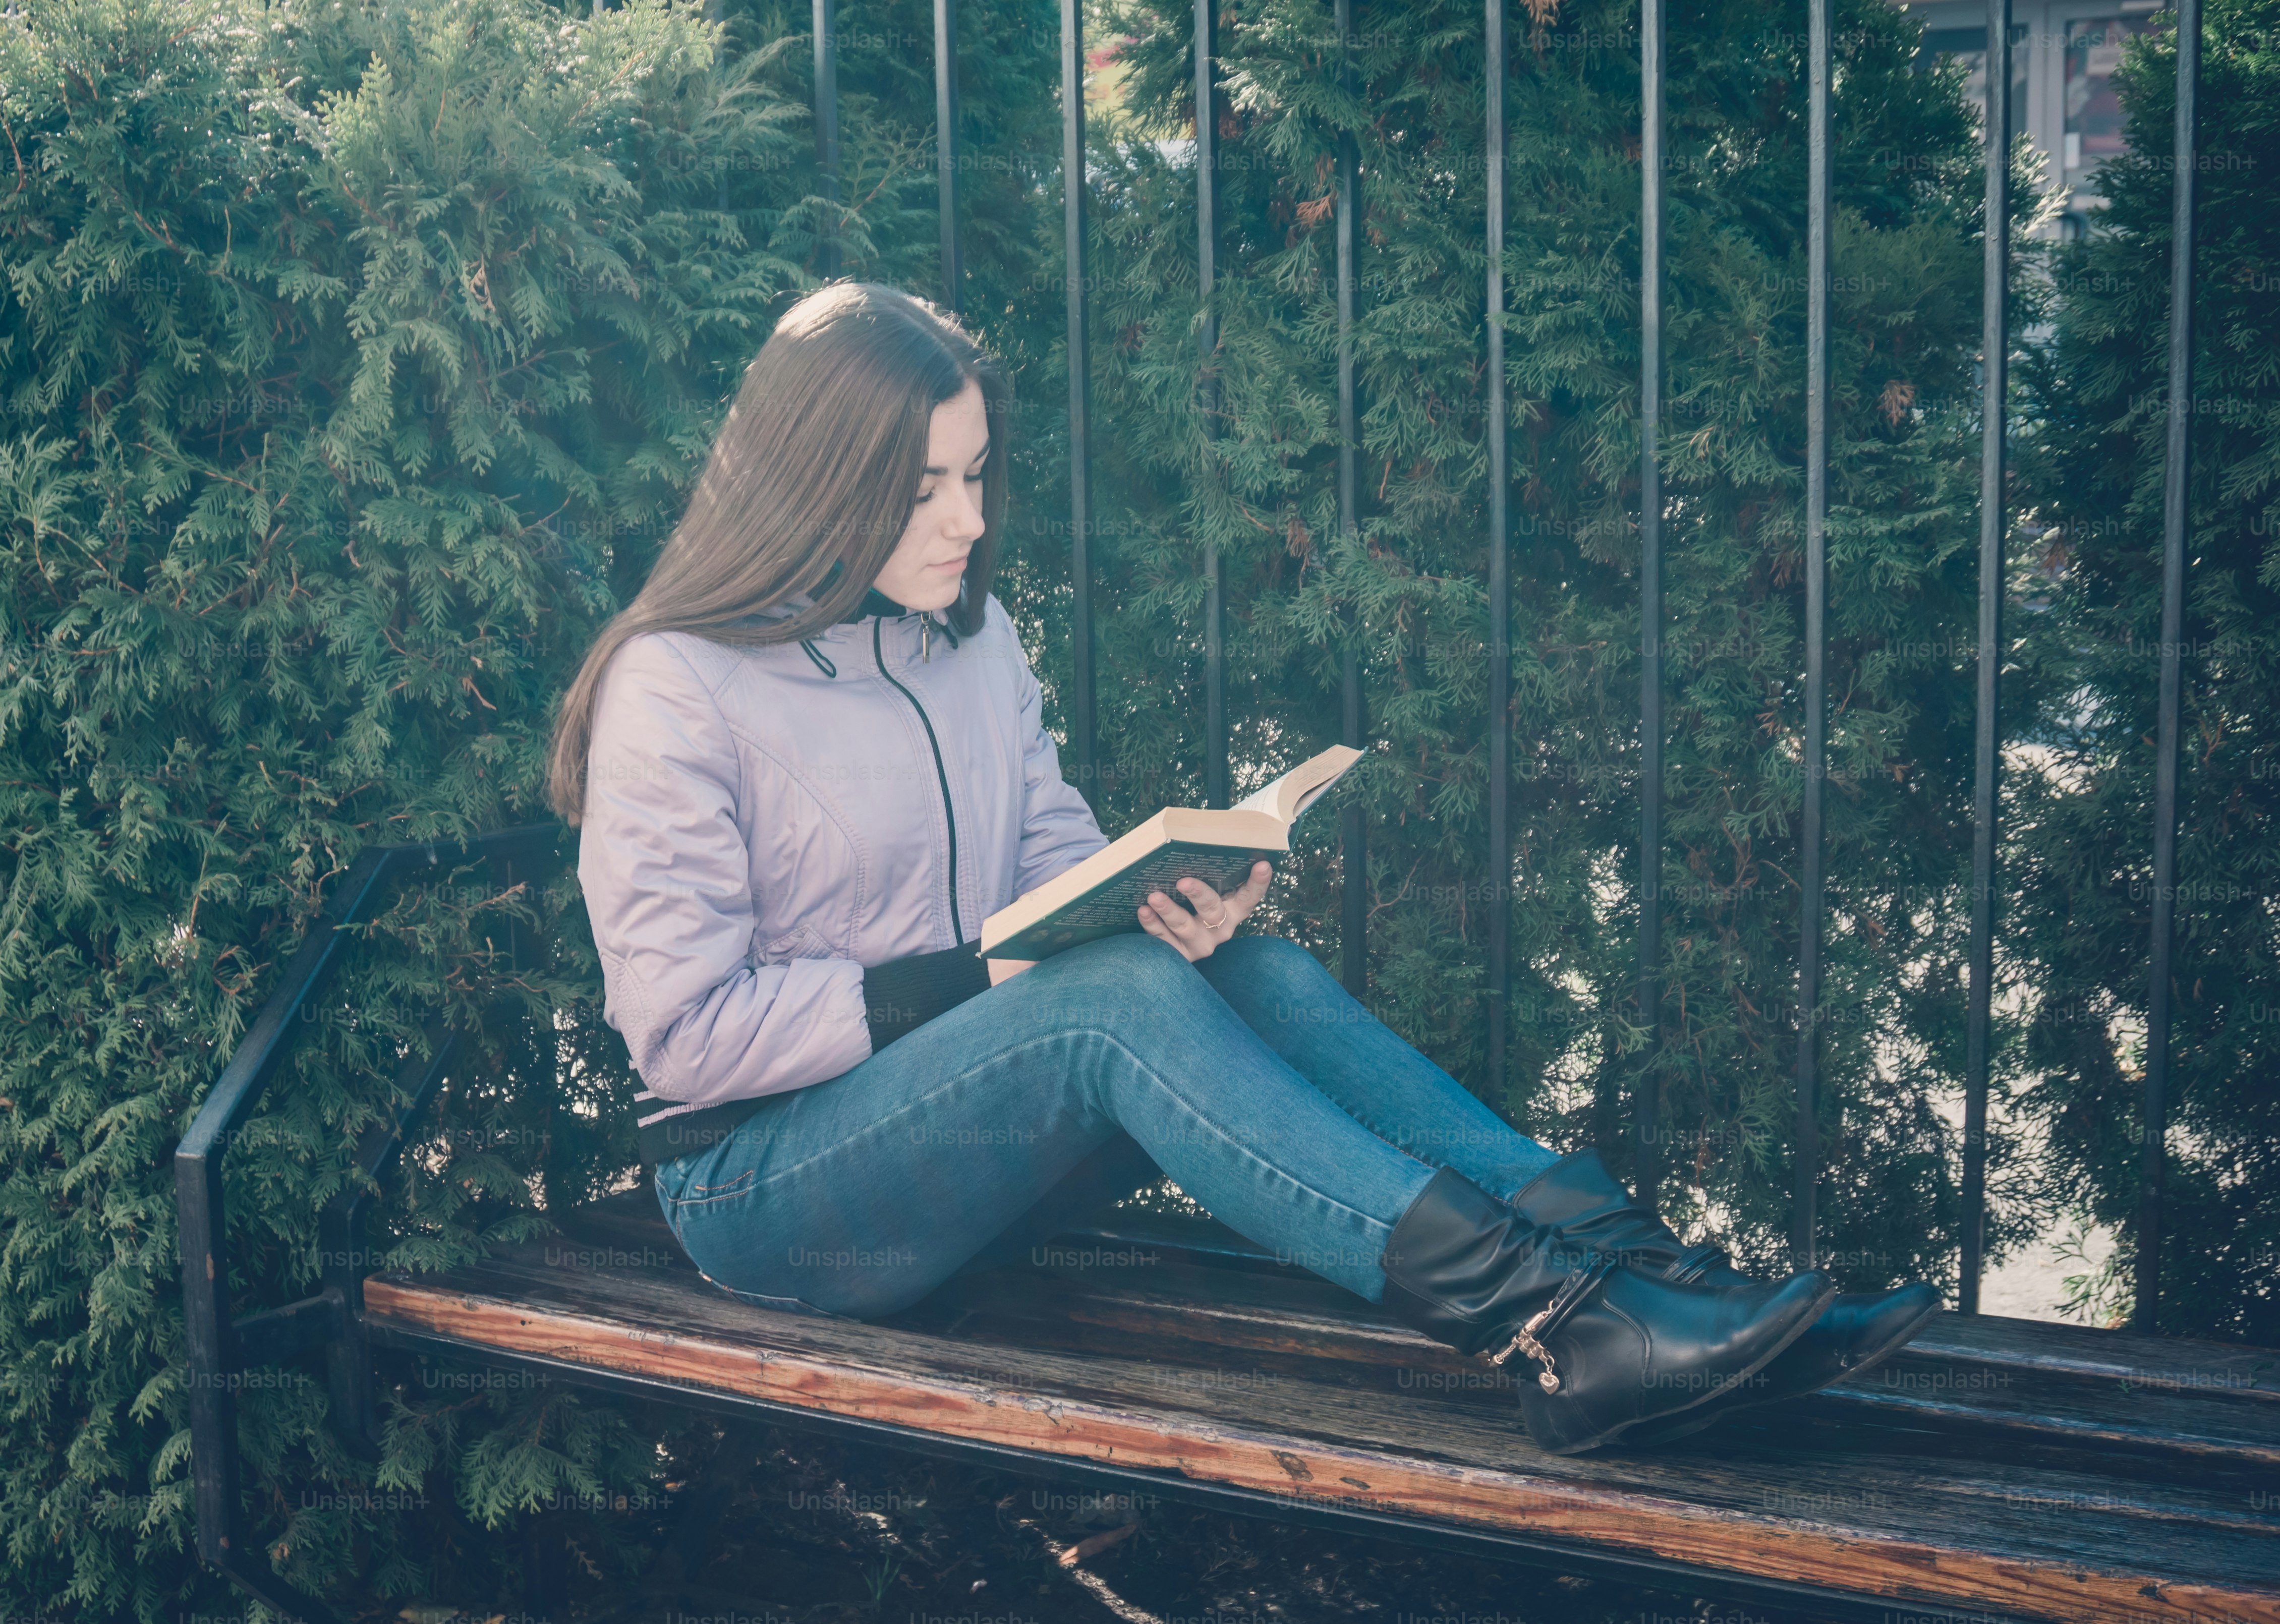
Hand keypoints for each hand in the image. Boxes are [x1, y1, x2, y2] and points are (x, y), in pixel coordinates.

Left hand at [1138, 861, 1271, 962]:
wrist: (1176, 940)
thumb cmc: (1193, 903)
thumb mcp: (1208, 891)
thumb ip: (1207, 874)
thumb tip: (1191, 838)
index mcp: (1233, 910)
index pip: (1249, 896)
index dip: (1258, 882)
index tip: (1263, 864)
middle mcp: (1220, 929)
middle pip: (1212, 910)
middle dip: (1198, 894)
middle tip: (1183, 881)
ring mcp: (1200, 944)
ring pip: (1185, 926)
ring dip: (1169, 910)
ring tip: (1153, 897)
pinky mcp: (1180, 955)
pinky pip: (1165, 940)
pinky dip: (1153, 925)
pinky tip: (1144, 911)